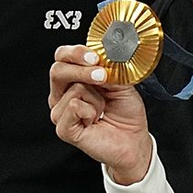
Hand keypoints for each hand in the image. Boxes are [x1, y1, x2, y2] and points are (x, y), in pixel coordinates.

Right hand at [49, 45, 152, 184]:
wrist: (134, 140)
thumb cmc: (126, 113)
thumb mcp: (120, 82)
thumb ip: (107, 68)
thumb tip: (100, 57)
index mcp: (73, 80)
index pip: (62, 57)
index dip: (75, 53)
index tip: (95, 57)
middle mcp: (62, 95)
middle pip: (58, 70)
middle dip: (83, 70)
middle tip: (102, 77)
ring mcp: (60, 112)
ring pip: (73, 89)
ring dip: (96, 98)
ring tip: (102, 109)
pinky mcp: (63, 129)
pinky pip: (73, 106)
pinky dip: (90, 111)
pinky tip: (95, 120)